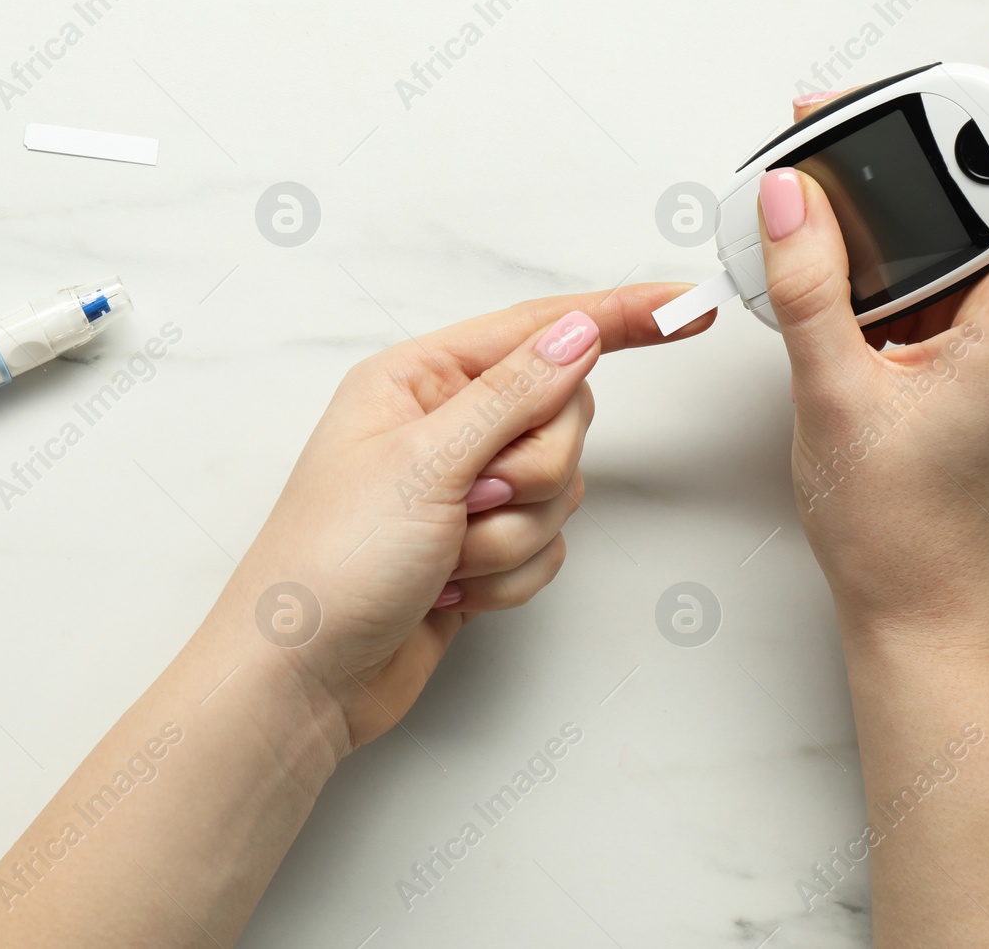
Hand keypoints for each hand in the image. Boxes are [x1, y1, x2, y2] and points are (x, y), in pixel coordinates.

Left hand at [208, 284, 712, 749]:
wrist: (301, 681)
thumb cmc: (327, 565)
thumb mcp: (423, 464)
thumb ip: (512, 395)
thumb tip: (578, 333)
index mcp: (417, 380)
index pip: (538, 329)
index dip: (618, 317)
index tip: (686, 306)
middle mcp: (444, 427)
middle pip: (561, 418)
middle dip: (530, 474)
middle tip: (471, 502)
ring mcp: (463, 490)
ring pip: (559, 490)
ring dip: (511, 536)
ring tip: (446, 556)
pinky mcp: (480, 548)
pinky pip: (546, 545)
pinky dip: (508, 576)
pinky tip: (451, 593)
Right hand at [757, 17, 988, 646]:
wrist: (916, 607)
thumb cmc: (898, 528)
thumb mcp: (834, 398)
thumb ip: (810, 290)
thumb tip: (790, 198)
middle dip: (951, 130)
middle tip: (871, 108)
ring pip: (974, 231)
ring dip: (914, 189)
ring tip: (835, 166)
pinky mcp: (962, 357)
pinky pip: (940, 274)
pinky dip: (895, 243)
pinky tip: (837, 243)